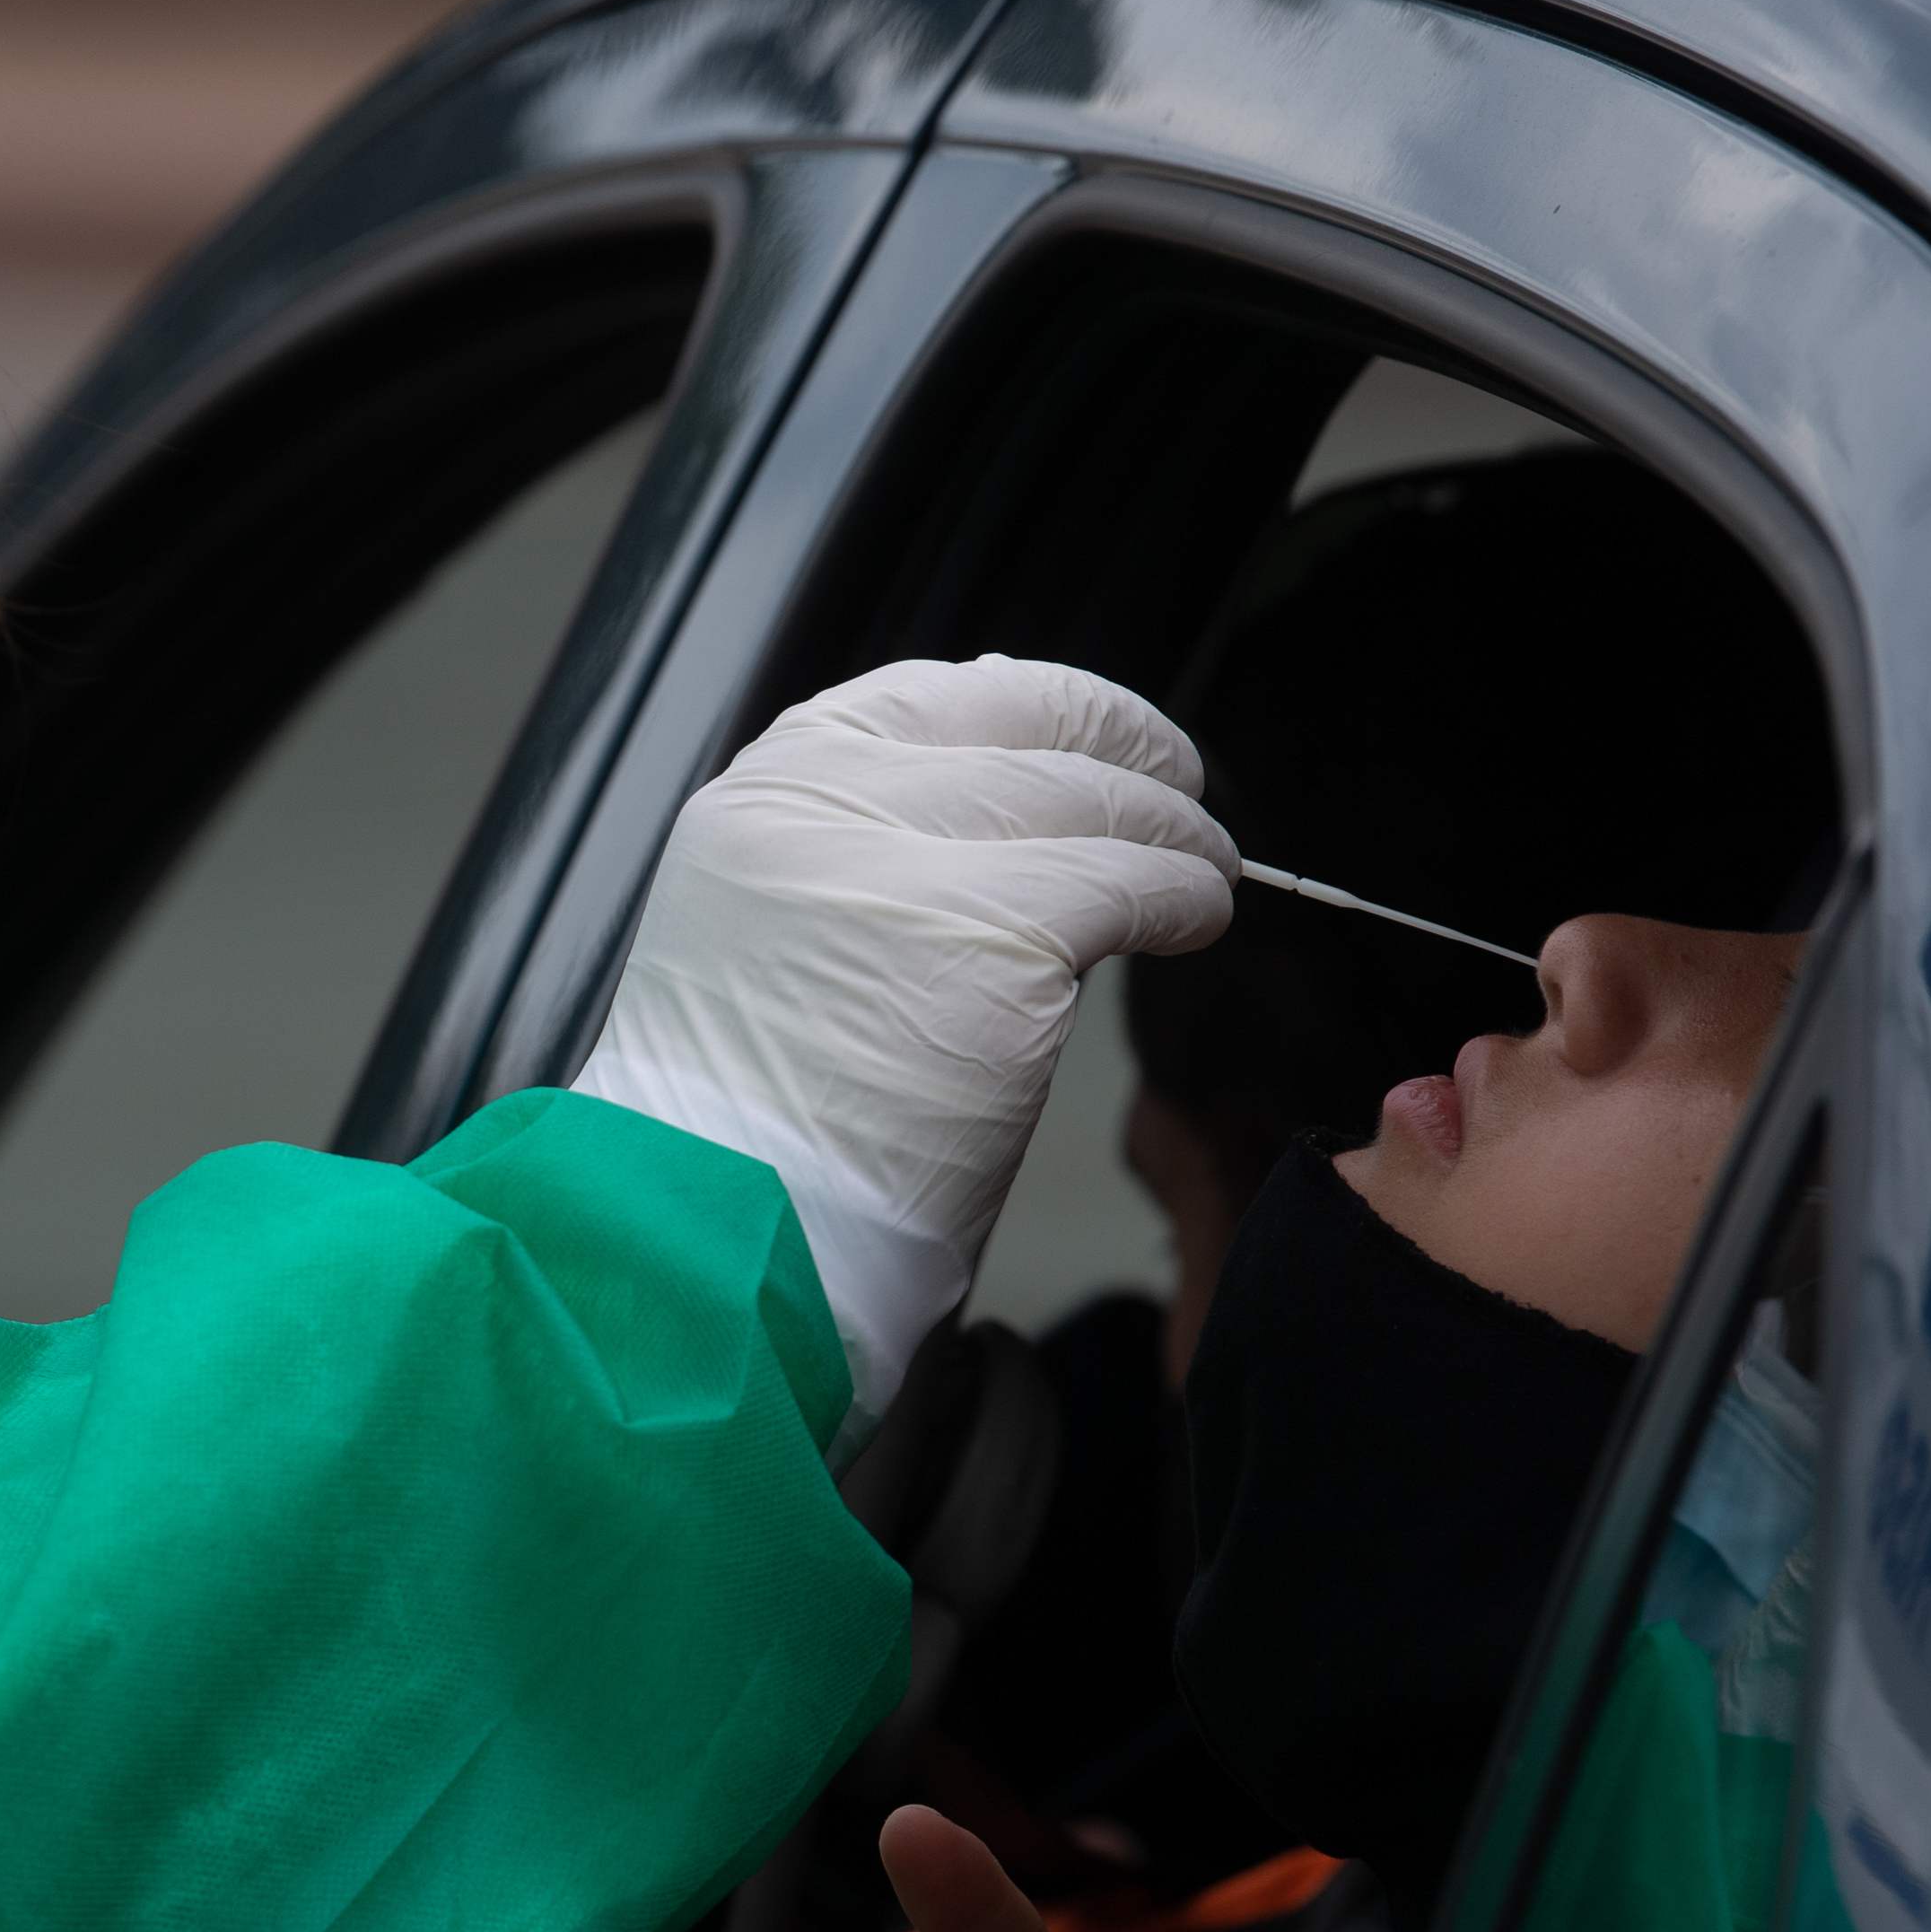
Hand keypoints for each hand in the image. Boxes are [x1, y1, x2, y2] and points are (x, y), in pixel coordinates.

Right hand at [573, 660, 1231, 1433]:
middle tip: (1184, 790)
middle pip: (1026, 738)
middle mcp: (827, 802)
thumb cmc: (750, 1128)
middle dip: (1127, 758)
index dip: (1045, 708)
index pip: (937, 696)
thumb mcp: (770, 937)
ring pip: (1092, 803)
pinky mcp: (993, 935)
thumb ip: (860, 859)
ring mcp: (907, 860)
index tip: (1101, 734)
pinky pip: (1133, 885)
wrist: (722, 1235)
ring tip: (1209, 869)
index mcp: (765, 797)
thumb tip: (1010, 806)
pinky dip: (1186, 897)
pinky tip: (1200, 919)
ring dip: (1174, 834)